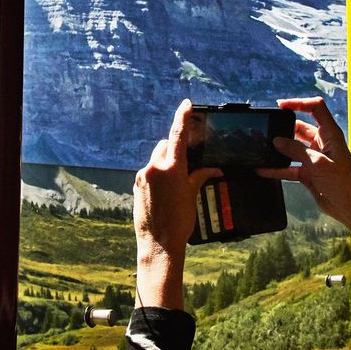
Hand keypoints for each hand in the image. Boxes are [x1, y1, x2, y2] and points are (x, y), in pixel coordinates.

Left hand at [133, 100, 219, 307]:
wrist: (158, 244)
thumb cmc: (179, 222)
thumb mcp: (192, 196)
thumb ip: (199, 176)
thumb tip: (213, 168)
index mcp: (171, 168)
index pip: (178, 134)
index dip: (183, 117)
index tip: (187, 104)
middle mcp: (154, 168)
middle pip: (165, 146)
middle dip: (175, 148)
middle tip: (187, 161)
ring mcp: (142, 177)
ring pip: (156, 159)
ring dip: (166, 163)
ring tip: (176, 181)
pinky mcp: (137, 186)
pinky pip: (149, 172)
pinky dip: (157, 174)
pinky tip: (165, 190)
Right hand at [258, 97, 350, 229]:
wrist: (350, 207)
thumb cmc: (343, 183)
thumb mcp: (317, 163)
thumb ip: (296, 150)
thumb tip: (277, 141)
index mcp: (330, 134)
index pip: (316, 108)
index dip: (299, 103)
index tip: (281, 105)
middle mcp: (322, 143)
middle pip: (299, 128)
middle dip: (283, 128)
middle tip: (268, 130)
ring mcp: (314, 158)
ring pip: (292, 148)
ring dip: (279, 149)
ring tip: (263, 148)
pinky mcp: (308, 173)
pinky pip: (289, 167)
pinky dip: (278, 168)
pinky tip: (264, 169)